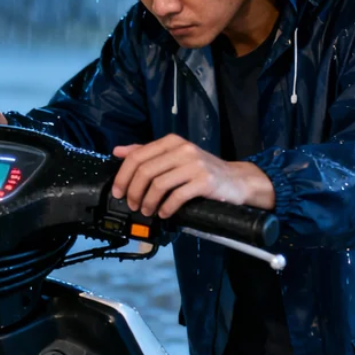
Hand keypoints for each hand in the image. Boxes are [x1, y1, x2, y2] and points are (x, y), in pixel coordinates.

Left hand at [111, 134, 275, 216]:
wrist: (236, 180)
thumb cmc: (201, 170)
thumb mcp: (174, 157)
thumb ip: (147, 153)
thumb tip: (118, 151)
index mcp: (171, 141)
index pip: (136, 156)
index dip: (122, 176)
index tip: (118, 192)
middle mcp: (182, 149)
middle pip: (145, 171)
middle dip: (133, 192)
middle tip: (132, 205)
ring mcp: (194, 164)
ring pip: (158, 185)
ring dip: (148, 202)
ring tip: (147, 211)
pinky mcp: (205, 181)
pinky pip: (177, 196)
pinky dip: (166, 208)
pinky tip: (164, 213)